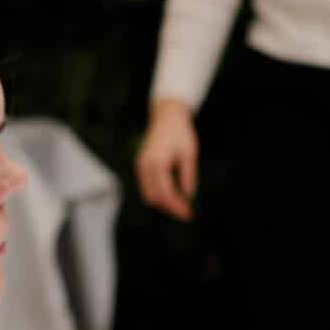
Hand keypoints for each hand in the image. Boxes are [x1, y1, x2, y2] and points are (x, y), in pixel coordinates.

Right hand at [136, 101, 199, 221]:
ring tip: (180, 207)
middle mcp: (145, 166)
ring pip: (148, 194)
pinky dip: (158, 195)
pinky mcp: (141, 165)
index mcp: (157, 162)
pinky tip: (172, 197)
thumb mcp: (189, 153)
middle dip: (170, 208)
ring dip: (163, 204)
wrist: (167, 116)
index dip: (177, 206)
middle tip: (186, 214)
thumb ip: (188, 175)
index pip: (166, 193)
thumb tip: (189, 196)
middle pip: (154, 198)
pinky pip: (146, 187)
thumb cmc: (180, 132)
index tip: (188, 214)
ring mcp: (140, 165)